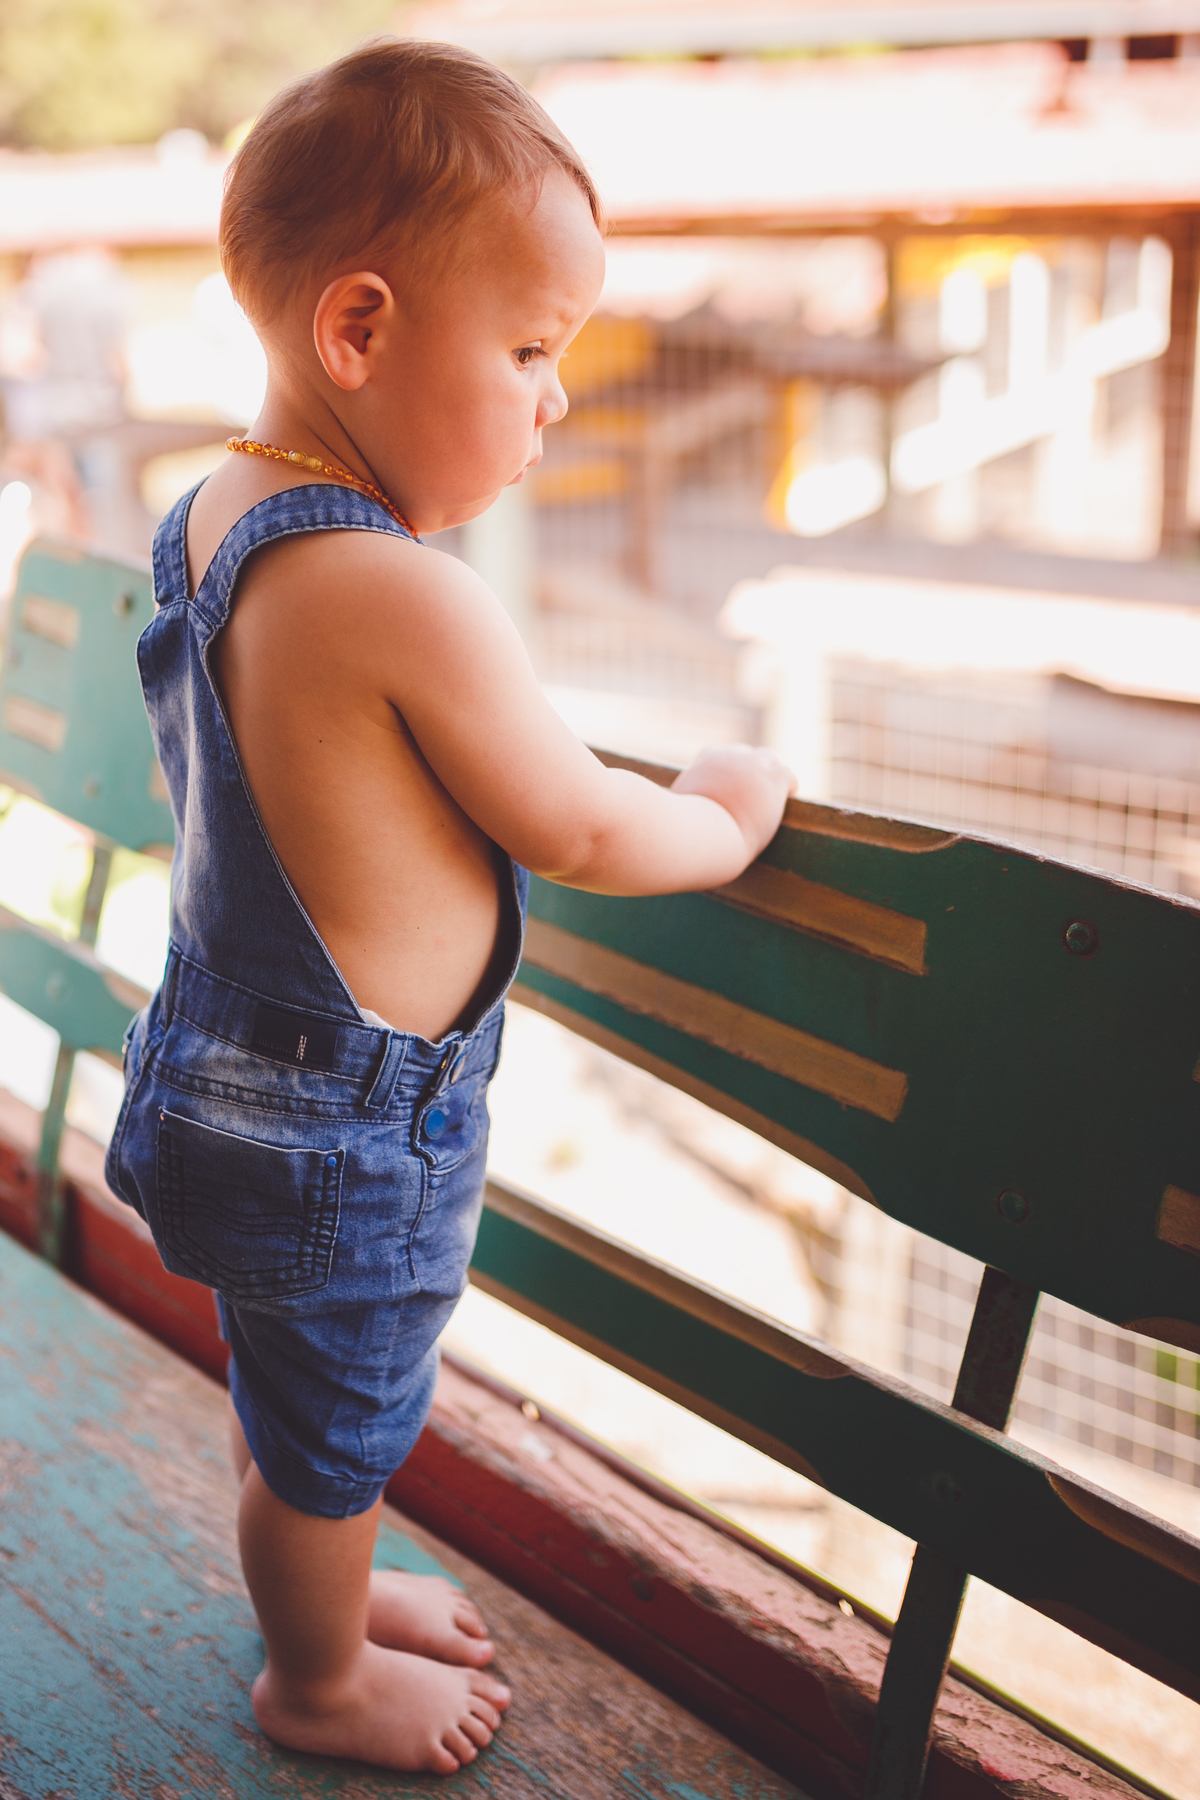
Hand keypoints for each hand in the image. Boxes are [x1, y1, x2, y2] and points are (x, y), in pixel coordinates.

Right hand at [670, 745, 795, 863]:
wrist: (702, 835)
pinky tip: (790, 795)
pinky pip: (787, 774)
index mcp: (704, 762)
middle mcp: (729, 757)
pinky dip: (789, 784)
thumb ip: (675, 804)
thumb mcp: (673, 811)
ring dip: (770, 771)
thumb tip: (666, 814)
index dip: (725, 769)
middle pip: (744, 753)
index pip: (717, 753)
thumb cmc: (684, 831)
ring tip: (774, 790)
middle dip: (748, 768)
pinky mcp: (771, 780)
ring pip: (769, 757)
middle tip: (754, 789)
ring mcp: (752, 766)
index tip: (728, 784)